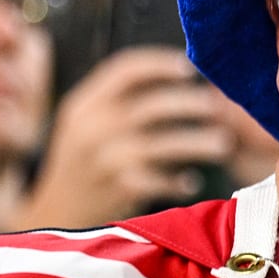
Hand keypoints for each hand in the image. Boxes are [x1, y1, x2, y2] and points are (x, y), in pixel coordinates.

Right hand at [23, 47, 239, 227]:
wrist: (55, 213)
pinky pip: (159, 182)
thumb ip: (118, 101)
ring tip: (224, 144)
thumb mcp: (86, 123)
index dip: (161, 64)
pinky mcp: (117, 190)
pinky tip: (193, 183)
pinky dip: (179, 182)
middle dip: (190, 103)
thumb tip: (177, 74)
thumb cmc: (84, 162)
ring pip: (162, 145)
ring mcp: (104, 160)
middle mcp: (92, 128)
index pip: (124, 70)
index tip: (190, 67)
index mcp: (84, 104)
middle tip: (219, 107)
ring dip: (198, 143)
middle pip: (151, 106)